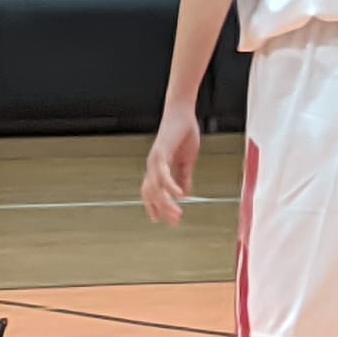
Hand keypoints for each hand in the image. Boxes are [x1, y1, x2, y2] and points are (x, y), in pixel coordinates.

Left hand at [142, 105, 201, 224]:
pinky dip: (170, 185)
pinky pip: (164, 172)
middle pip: (151, 193)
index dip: (154, 206)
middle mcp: (153, 165)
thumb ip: (184, 177)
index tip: (162, 221)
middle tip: (175, 222)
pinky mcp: (161, 152)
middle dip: (162, 209)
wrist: (182, 114)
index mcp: (158, 168)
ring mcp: (155, 159)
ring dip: (166, 203)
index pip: (151, 192)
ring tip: (178, 215)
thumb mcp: (186, 161)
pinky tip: (180, 196)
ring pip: (156, 187)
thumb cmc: (183, 135)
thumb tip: (184, 194)